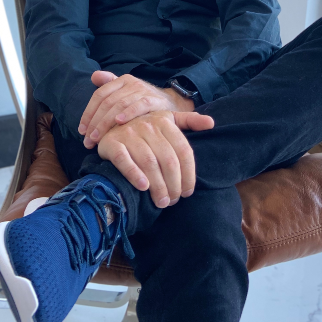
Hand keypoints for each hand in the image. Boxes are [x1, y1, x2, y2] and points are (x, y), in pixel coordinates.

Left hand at [79, 71, 194, 147]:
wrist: (172, 104)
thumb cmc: (144, 101)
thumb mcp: (127, 92)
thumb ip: (110, 85)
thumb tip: (93, 76)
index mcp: (121, 81)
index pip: (100, 95)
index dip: (88, 112)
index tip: (81, 131)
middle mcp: (131, 83)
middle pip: (107, 101)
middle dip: (95, 122)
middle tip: (88, 140)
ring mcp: (143, 91)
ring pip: (119, 105)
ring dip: (106, 123)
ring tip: (98, 139)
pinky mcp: (154, 100)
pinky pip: (139, 106)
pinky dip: (128, 114)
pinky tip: (119, 123)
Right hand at [97, 109, 213, 207]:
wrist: (110, 123)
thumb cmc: (145, 127)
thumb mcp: (168, 119)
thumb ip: (190, 121)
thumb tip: (211, 123)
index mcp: (165, 121)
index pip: (183, 151)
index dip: (188, 174)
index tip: (187, 192)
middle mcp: (148, 125)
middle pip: (168, 160)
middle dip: (174, 184)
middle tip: (173, 201)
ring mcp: (129, 133)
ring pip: (149, 163)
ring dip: (158, 186)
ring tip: (161, 201)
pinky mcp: (112, 143)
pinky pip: (124, 160)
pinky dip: (134, 174)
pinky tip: (143, 187)